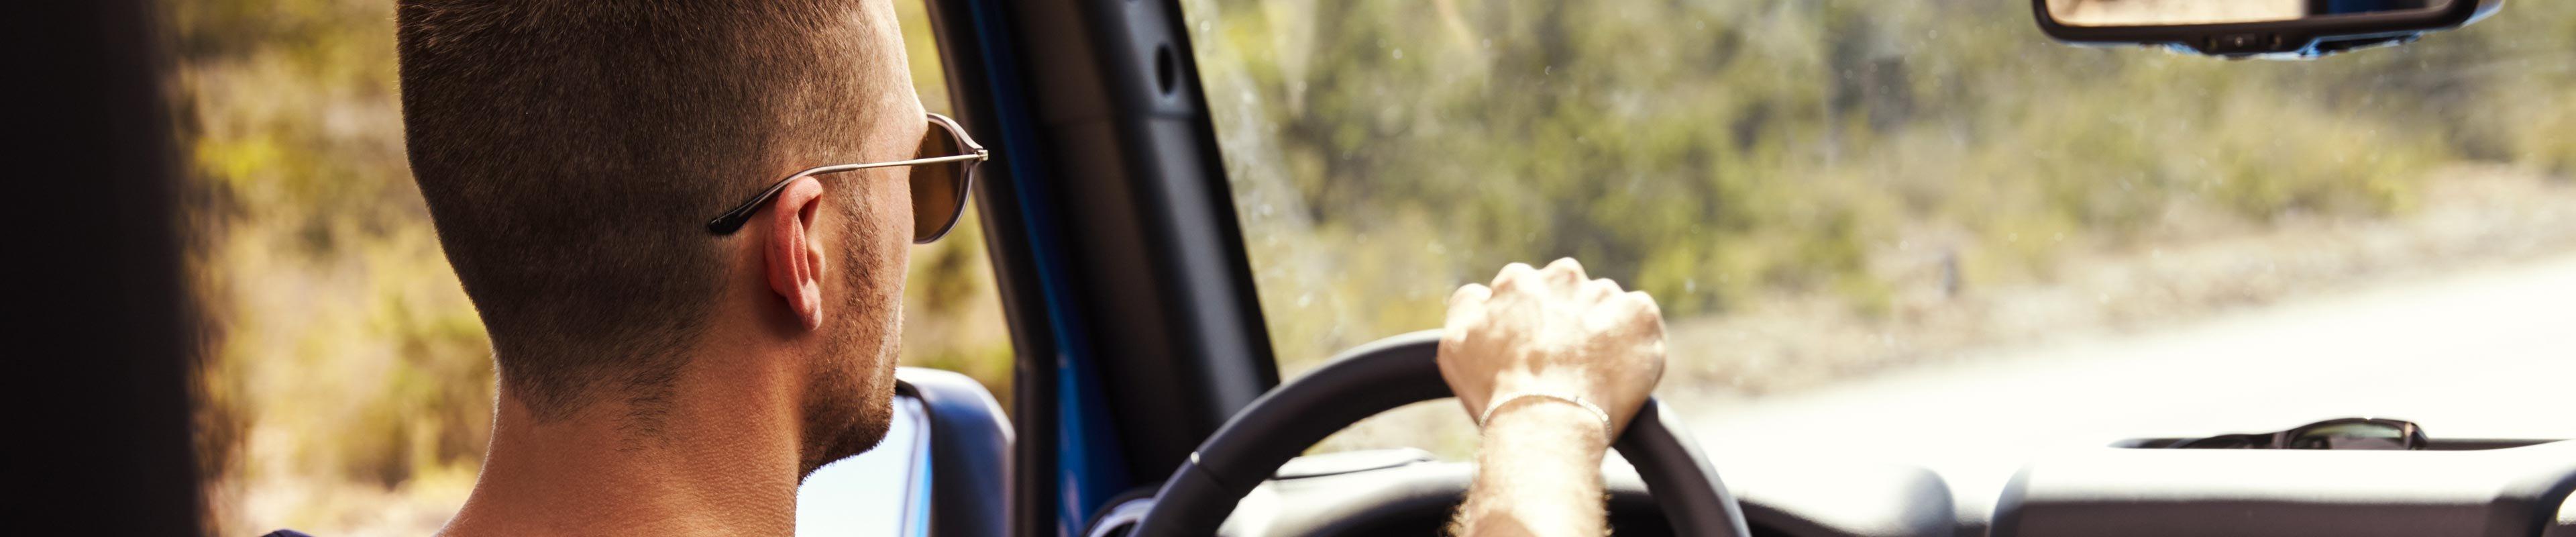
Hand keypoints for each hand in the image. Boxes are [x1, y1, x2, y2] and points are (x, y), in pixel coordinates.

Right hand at [1438, 258, 1666, 441]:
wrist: (1545, 423)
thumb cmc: (1496, 391)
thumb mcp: (1455, 345)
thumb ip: (1467, 305)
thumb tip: (1483, 293)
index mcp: (1518, 281)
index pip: (1528, 294)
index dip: (1532, 327)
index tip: (1535, 355)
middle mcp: (1562, 277)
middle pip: (1569, 294)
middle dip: (1568, 320)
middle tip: (1564, 365)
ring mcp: (1604, 294)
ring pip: (1605, 307)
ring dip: (1602, 332)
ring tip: (1591, 375)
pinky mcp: (1640, 315)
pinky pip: (1641, 322)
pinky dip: (1634, 343)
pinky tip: (1617, 373)